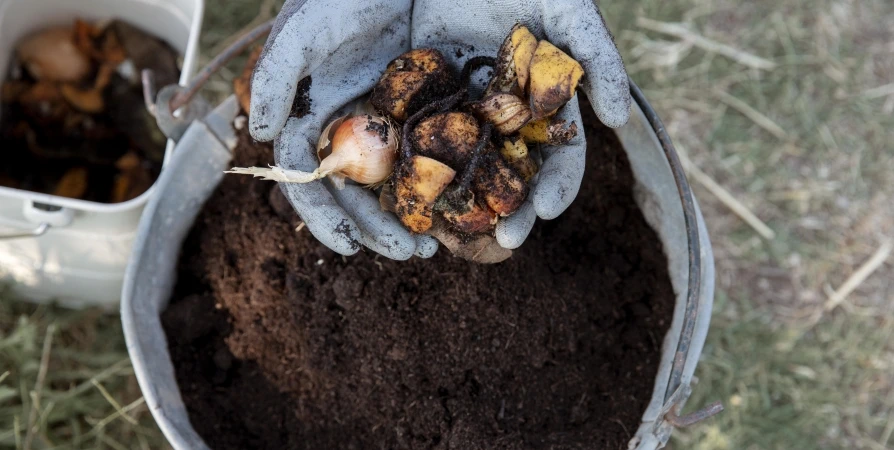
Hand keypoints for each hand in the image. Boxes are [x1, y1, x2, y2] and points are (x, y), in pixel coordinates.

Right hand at [248, 0, 440, 259]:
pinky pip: (430, 156)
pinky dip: (441, 183)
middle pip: (356, 192)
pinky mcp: (423, 110)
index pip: (310, 180)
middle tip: (412, 254)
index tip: (348, 248)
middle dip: (377, 228)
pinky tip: (462, 205)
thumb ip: (279, 75)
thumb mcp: (306, 28)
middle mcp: (346, 126)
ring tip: (436, 244)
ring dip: (410, 215)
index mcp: (312, 117)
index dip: (325, 217)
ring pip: (393, 182)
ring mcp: (386, 121)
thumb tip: (265, 134)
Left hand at [412, 0, 630, 248]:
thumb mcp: (567, 10)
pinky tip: (411, 197)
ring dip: (465, 206)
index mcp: (545, 109)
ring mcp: (465, 117)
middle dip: (512, 212)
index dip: (557, 187)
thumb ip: (597, 58)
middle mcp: (507, 122)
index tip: (546, 211)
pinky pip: (421, 145)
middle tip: (504, 240)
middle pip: (514, 179)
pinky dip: (419, 174)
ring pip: (467, 172)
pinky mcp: (424, 104)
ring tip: (457, 233)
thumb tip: (620, 121)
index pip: (560, 160)